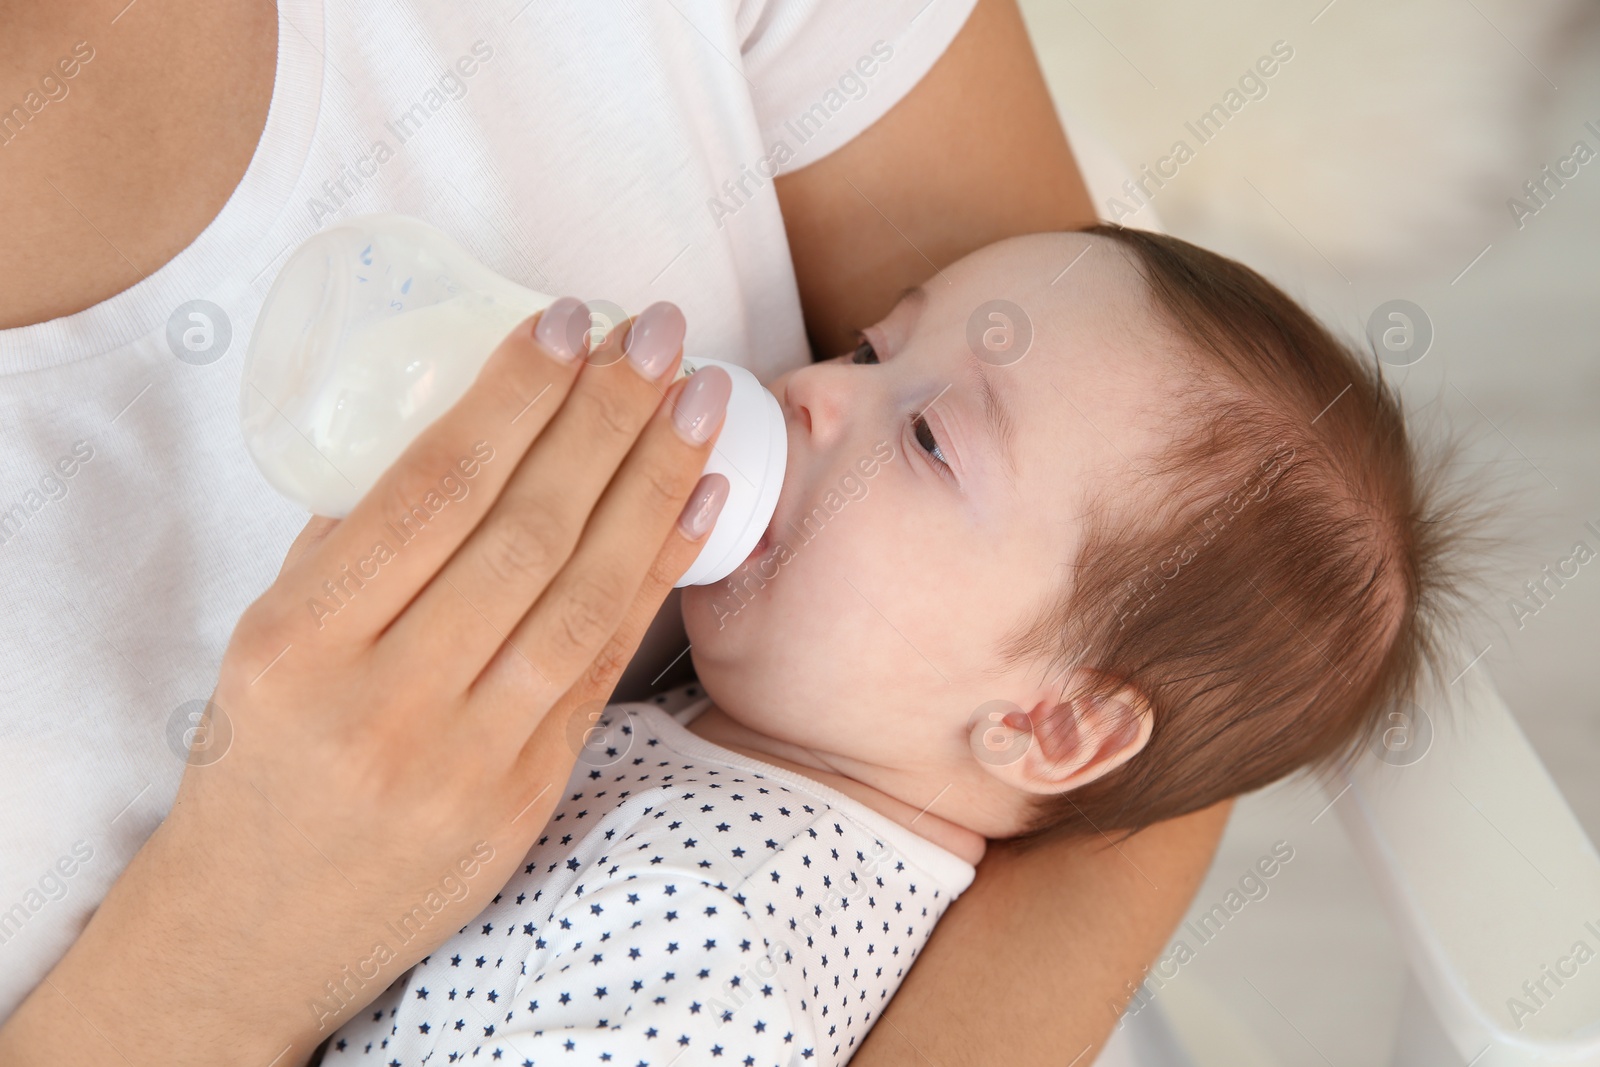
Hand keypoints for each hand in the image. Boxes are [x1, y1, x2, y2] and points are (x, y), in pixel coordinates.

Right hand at [0, 299, 732, 1066]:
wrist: (259, 925)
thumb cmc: (260, 758)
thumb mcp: (269, 641)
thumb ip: (354, 543)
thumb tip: (464, 426)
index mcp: (300, 643)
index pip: (430, 492)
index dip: (514, 398)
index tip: (570, 322)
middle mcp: (384, 700)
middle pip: (524, 530)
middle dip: (605, 418)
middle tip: (662, 336)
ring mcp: (463, 757)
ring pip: (580, 594)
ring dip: (652, 485)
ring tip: (702, 401)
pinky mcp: (523, 797)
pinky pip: (603, 665)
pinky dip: (656, 573)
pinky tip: (698, 502)